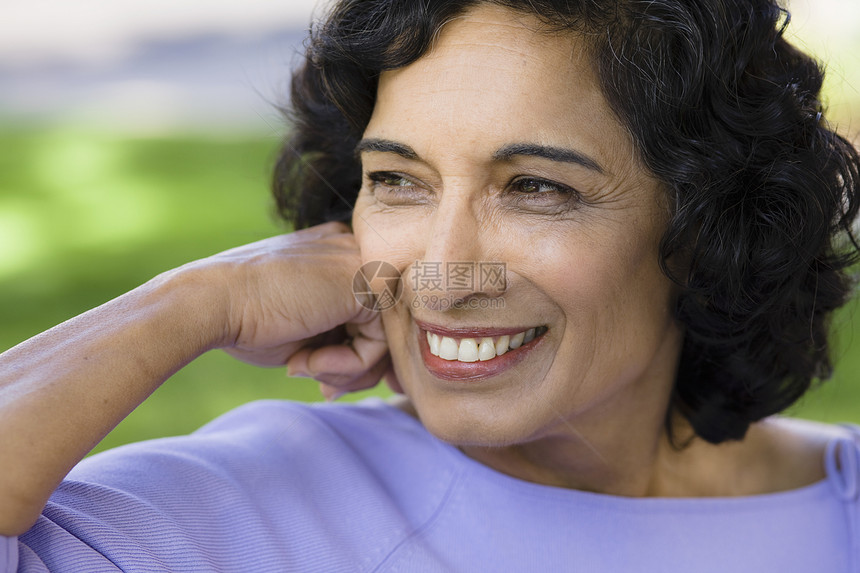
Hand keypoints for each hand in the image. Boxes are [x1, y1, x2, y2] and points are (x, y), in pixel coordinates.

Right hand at [196, 221, 395, 397]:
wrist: (212, 301)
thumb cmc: (246, 317)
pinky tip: (307, 360)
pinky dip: (345, 365)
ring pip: (384, 339)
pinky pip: (379, 343)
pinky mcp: (369, 281)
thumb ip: (343, 340)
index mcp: (338, 253)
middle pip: (383, 328)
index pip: (370, 314)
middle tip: (323, 388)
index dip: (355, 358)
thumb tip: (380, 376)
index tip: (326, 382)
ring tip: (304, 368)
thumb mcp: (306, 328)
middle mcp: (356, 251)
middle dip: (355, 370)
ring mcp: (366, 261)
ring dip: (345, 370)